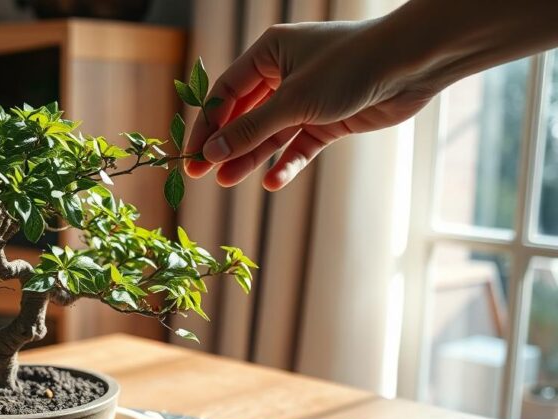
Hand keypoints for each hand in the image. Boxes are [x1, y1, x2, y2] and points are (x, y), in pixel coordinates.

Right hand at [184, 20, 438, 190]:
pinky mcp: (328, 118)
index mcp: (269, 53)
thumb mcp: (293, 101)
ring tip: (226, 182)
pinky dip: (287, 162)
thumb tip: (212, 152)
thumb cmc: (350, 67)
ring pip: (270, 133)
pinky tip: (271, 182)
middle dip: (226, 145)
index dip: (206, 125)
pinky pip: (299, 144)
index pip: (225, 92)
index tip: (191, 154)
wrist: (412, 64)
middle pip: (244, 115)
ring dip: (250, 157)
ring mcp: (307, 98)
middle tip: (200, 174)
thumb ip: (251, 130)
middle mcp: (285, 73)